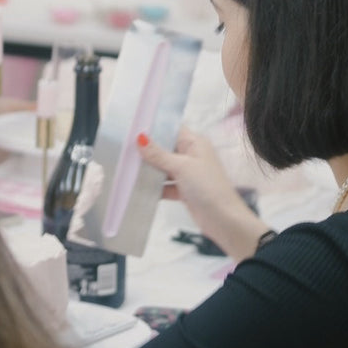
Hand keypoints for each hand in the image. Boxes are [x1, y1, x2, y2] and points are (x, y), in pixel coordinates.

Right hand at [137, 127, 270, 261]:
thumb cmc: (206, 186)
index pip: (173, 130)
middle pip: (166, 149)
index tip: (134, 129)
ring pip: (164, 168)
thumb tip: (140, 138)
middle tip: (125, 150)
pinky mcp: (184, 190)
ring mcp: (188, 174)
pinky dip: (155, 187)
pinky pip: (166, 185)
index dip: (155, 129)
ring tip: (127, 168)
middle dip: (148, 151)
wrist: (222, 218)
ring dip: (150, 170)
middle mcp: (192, 155)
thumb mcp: (181, 167)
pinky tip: (138, 188)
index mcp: (195, 143)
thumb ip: (159, 154)